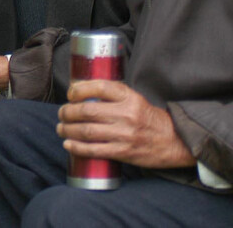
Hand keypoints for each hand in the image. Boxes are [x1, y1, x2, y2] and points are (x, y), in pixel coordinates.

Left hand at [57, 80, 193, 167]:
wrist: (176, 141)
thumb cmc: (149, 118)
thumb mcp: (135, 99)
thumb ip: (112, 94)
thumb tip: (80, 90)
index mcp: (129, 98)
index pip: (99, 87)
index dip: (79, 89)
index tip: (70, 94)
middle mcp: (127, 115)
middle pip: (87, 111)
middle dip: (67, 112)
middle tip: (62, 113)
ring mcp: (125, 135)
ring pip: (87, 131)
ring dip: (68, 129)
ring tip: (62, 128)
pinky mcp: (124, 152)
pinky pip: (95, 150)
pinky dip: (77, 147)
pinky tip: (68, 144)